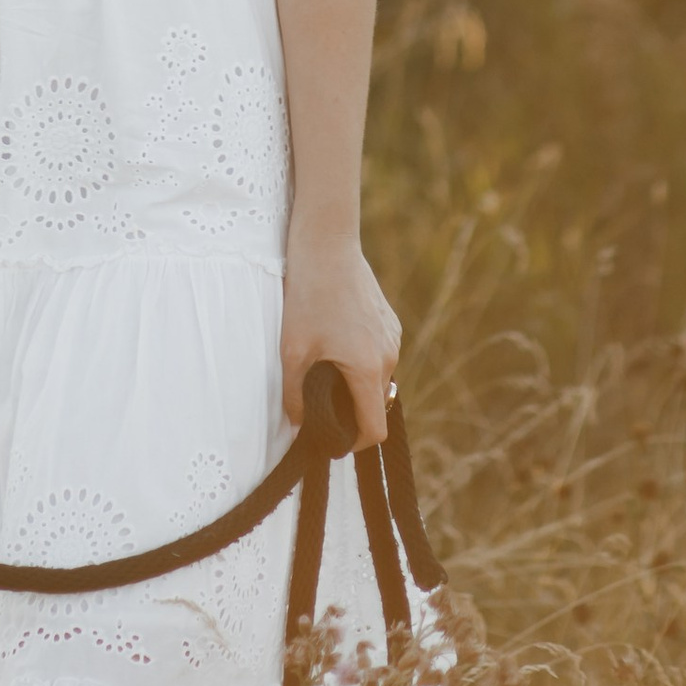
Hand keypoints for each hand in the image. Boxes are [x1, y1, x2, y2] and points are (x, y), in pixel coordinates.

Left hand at [281, 234, 400, 450]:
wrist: (327, 241)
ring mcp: (393, 335)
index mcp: (369, 369)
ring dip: (356, 383)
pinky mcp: (389, 319)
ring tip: (324, 368)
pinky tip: (335, 342)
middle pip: (376, 403)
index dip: (355, 444)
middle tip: (319, 403)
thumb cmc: (308, 293)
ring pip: (379, 378)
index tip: (333, 440)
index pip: (375, 428)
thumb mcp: (292, 348)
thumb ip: (294, 395)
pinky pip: (380, 353)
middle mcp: (389, 355)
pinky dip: (362, 360)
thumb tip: (297, 427)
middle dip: (351, 410)